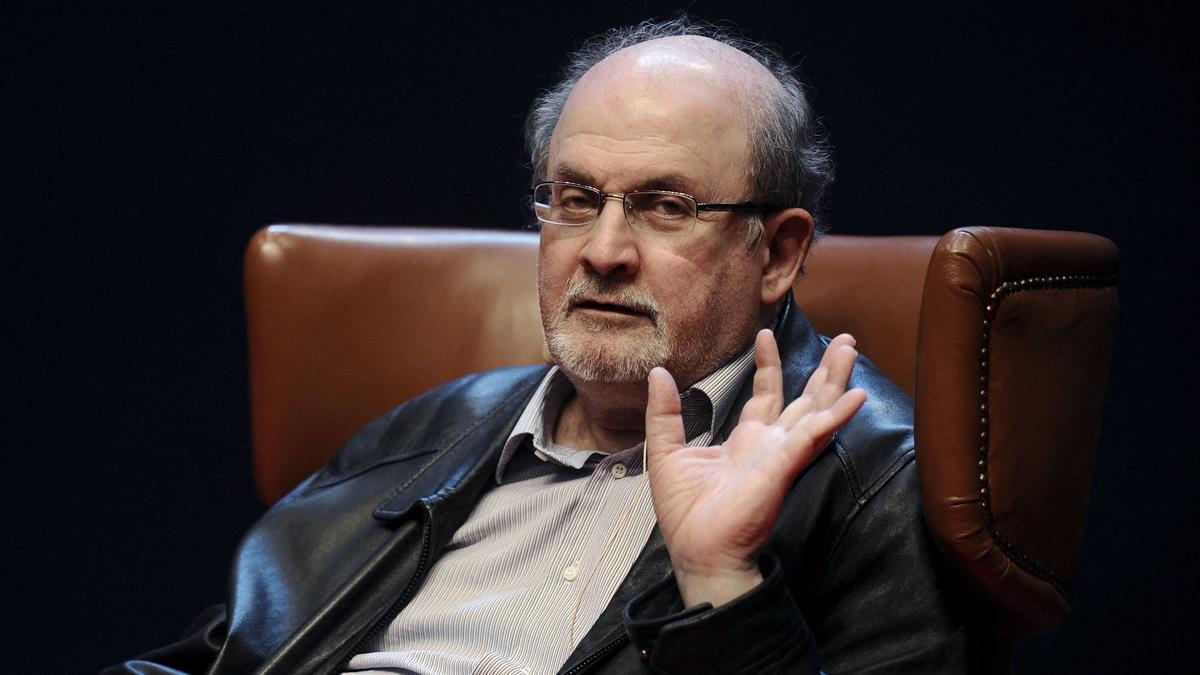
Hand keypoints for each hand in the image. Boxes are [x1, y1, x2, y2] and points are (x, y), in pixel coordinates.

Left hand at [644, 329, 866, 606]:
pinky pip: (813, 436)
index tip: (766, 334)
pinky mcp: (784, 467)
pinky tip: (856, 397)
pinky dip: (835, 416)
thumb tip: (658, 373)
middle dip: (825, 370)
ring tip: (851, 348)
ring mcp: (782, 455)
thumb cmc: (685, 512)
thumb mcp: (666, 452)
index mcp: (746, 441)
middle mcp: (771, 445)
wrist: (697, 551)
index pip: (765, 394)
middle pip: (805, 399)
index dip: (768, 364)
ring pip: (817, 410)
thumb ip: (664, 413)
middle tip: (845, 339)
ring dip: (836, 381)